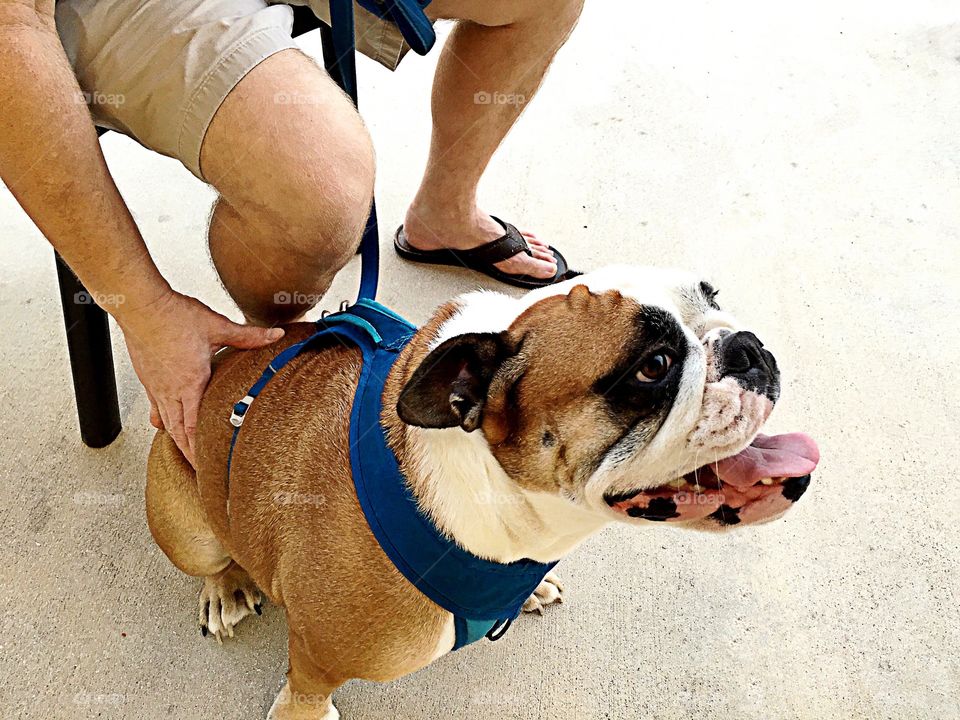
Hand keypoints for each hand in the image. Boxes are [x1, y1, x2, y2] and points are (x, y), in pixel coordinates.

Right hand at [118, 291, 283, 465]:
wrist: (140, 305)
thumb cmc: (174, 316)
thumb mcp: (217, 327)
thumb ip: (248, 336)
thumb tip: (276, 335)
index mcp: (190, 383)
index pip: (196, 426)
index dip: (202, 449)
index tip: (208, 466)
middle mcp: (171, 390)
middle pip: (180, 431)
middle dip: (190, 453)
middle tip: (199, 472)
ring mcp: (156, 386)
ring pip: (166, 422)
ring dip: (176, 440)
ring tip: (185, 454)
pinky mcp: (147, 378)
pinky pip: (155, 406)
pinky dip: (161, 420)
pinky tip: (161, 424)